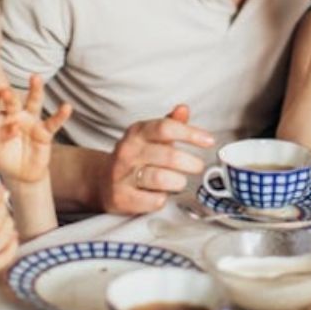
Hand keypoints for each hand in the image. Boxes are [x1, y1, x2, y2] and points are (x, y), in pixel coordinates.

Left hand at [0, 74, 71, 183]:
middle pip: (14, 101)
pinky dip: (61, 115)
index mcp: (2, 118)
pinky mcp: (45, 132)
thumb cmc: (5, 157)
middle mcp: (17, 115)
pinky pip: (54, 122)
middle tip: (6, 92)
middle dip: (10, 96)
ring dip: (36, 89)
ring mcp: (32, 121)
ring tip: (36, 77)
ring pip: (34, 102)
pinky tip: (66, 107)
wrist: (21, 174)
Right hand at [99, 104, 213, 214]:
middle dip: (190, 163)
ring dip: (178, 181)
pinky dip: (162, 199)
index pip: (166, 128)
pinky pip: (152, 200)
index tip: (209, 141)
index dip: (191, 134)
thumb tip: (183, 109)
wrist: (101, 180)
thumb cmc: (135, 156)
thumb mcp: (151, 136)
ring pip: (160, 178)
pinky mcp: (121, 197)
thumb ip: (170, 123)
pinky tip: (161, 194)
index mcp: (137, 132)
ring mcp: (122, 174)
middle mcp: (128, 150)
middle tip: (198, 167)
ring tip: (180, 181)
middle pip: (168, 155)